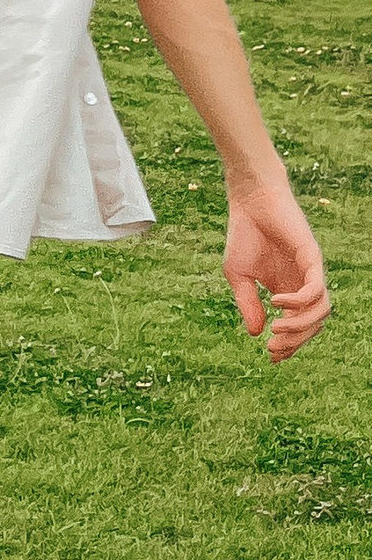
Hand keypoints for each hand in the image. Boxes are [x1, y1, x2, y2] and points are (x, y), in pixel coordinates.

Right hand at [224, 180, 330, 361]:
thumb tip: (256, 334)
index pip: (298, 326)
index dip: (289, 346)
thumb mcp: (238, 276)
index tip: (271, 358)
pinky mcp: (313, 258)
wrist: (250, 201)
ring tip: (276, 330)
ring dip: (300, 327)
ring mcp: (311, 272)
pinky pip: (316, 289)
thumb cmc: (244, 235)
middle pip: (313, 324)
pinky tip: (276, 301)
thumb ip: (248, 304)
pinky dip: (299, 302)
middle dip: (295, 342)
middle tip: (272, 349)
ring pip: (321, 311)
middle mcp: (304, 284)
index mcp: (288, 290)